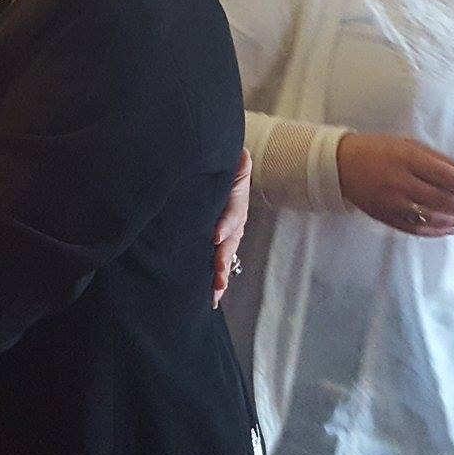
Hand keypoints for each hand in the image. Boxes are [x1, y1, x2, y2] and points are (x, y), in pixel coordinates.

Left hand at [213, 150, 251, 307]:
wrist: (216, 178)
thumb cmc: (221, 172)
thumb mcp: (229, 167)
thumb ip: (235, 165)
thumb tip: (242, 155)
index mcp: (236, 205)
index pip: (233, 216)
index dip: (226, 226)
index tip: (215, 237)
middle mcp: (233, 224)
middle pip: (230, 244)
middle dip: (223, 260)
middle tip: (217, 275)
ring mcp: (226, 237)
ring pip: (225, 258)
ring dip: (220, 276)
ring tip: (215, 293)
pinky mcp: (215, 247)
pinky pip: (217, 264)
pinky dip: (214, 282)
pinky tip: (211, 299)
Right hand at [336, 133, 453, 236]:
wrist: (338, 165)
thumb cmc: (376, 149)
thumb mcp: (406, 144)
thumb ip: (435, 156)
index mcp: (407, 160)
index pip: (447, 176)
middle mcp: (401, 183)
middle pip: (443, 200)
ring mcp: (393, 203)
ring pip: (432, 218)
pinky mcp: (386, 217)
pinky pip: (416, 229)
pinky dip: (436, 231)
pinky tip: (451, 230)